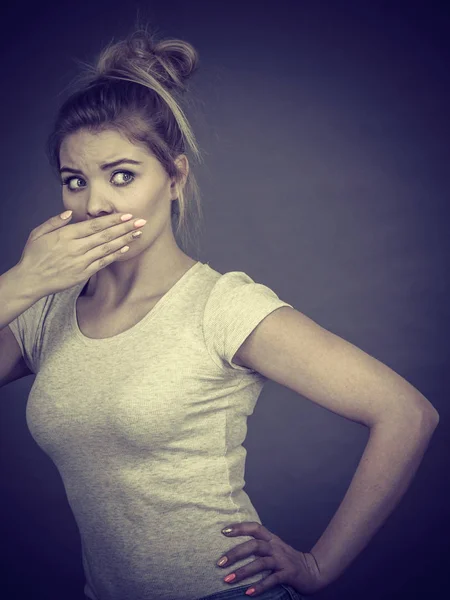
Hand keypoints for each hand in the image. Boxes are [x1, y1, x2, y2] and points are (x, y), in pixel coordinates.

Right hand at [17, 211, 145, 297]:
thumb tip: (70, 213)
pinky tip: (125, 248)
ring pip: (107, 248)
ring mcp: (81, 261)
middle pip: (105, 235)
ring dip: (124, 240)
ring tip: (138, 233)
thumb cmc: (33, 256)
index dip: (112, 220)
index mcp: (66, 235)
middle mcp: (76, 247)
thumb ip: (55, 221)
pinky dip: (114, 255)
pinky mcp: (83, 273)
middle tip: (141, 221)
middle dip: (125, 228)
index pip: (94, 225)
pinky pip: (103, 263)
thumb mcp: (38, 233)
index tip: (127, 215)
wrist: (30, 280)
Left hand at [217, 521, 323, 596]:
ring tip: (228, 579)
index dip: (240, 528)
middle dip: (235, 553)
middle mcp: (276, 547)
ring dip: (243, 571)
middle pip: (254, 546)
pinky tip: (248, 592)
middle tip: (220, 563)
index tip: (223, 531)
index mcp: (271, 539)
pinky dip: (260, 586)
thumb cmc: (288, 559)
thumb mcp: (275, 548)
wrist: (313, 570)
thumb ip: (260, 546)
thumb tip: (235, 549)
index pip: (255, 528)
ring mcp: (282, 560)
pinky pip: (272, 580)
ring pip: (261, 563)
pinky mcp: (288, 574)